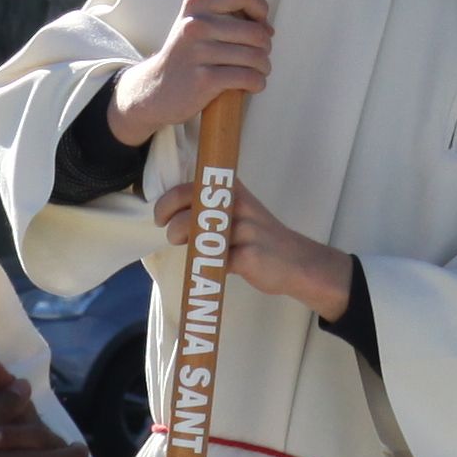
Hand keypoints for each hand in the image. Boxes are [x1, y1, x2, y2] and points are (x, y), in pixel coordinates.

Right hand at [110, 0, 273, 146]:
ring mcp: (199, 52)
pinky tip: (253, 85)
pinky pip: (248, 78)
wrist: (154, 89)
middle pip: (256, 32)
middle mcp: (196, 24)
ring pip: (256, 57)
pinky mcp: (204, 79)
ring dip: (264, 67)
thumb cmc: (186, 56)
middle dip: (266, 47)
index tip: (260, 24)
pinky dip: (257, 83)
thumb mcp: (195, 23)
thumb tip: (267, 27)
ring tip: (258, 72)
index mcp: (196, 4)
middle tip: (259, 56)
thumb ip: (225, 15)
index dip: (260, 7)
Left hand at [150, 174, 354, 320]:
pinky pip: (217, 261)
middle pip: (191, 208)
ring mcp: (245, 230)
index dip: (167, 202)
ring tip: (186, 249)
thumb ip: (212, 211)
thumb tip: (175, 216)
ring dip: (186, 241)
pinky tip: (212, 268)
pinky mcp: (249, 255)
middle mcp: (238, 205)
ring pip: (200, 233)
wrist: (296, 262)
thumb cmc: (260, 238)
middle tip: (170, 234)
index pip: (189, 188)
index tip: (160, 217)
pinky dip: (208, 267)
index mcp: (233, 190)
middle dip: (173, 222)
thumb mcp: (238, 213)